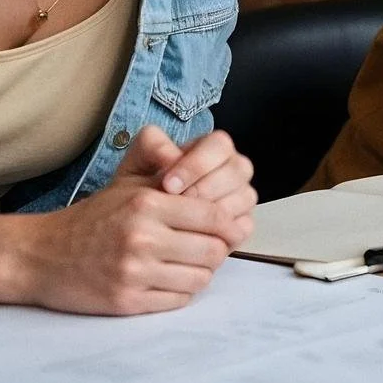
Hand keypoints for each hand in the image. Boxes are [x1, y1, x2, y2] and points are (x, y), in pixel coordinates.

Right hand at [0, 128, 244, 314]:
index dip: (229, 225)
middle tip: (208, 248)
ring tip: (187, 264)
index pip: (214, 216)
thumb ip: (176, 184)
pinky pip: (177, 300)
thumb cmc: (93, 218)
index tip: (230, 229)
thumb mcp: (130, 186)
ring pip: (199, 278)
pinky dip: (180, 292)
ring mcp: (133, 272)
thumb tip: (223, 200)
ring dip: (200, 273)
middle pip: (213, 250)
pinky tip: (168, 280)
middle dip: (218, 251)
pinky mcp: (126, 301)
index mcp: (147, 204)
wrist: (41, 254)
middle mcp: (142, 237)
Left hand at [120, 128, 256, 232]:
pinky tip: (195, 237)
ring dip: (213, 212)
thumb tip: (171, 156)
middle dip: (204, 189)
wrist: (139, 225)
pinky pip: (243, 225)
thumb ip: (151, 147)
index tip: (168, 184)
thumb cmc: (142, 191)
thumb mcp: (137, 164)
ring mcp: (242, 196)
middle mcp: (234, 169)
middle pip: (237, 170)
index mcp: (214, 148)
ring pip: (244, 197)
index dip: (196, 164)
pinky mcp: (243, 224)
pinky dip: (222, 233)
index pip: (219, 145)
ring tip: (182, 223)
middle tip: (175, 205)